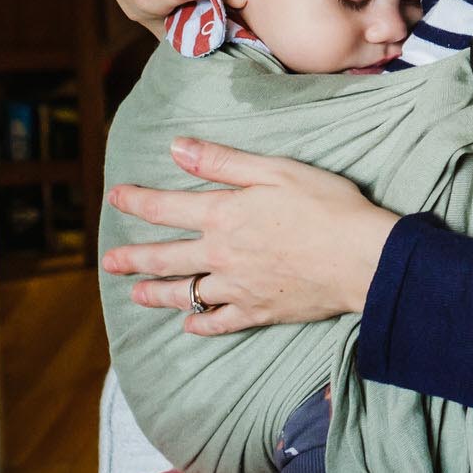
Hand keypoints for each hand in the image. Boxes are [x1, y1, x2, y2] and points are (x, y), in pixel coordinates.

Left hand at [102, 138, 398, 335]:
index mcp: (224, 215)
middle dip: (133, 258)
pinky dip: (201, 324)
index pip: (166, 207)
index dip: (136, 201)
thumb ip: (224, 161)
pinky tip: (190, 326)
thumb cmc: (327, 206)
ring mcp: (238, 287)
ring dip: (157, 293)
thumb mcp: (276, 170)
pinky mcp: (259, 311)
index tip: (115, 197)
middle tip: (110, 261)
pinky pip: (219, 323)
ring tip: (137, 294)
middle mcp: (221, 254)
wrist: (362, 258)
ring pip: (186, 293)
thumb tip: (176, 147)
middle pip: (165, 257)